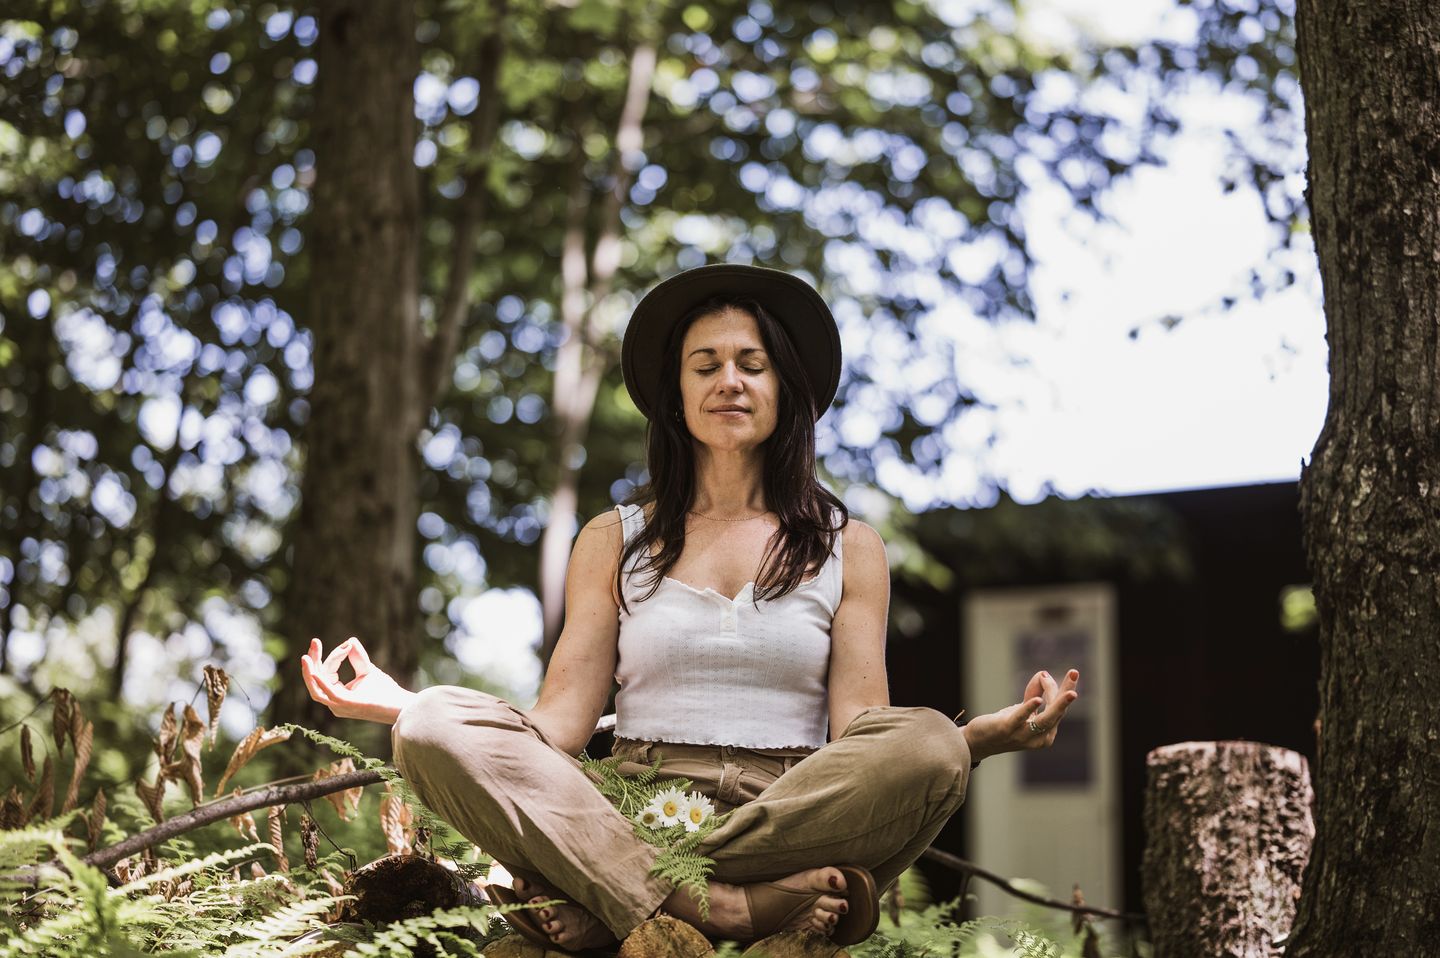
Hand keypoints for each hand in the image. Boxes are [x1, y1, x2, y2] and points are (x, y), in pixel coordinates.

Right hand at [300, 637, 417, 724]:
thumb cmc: (385, 692)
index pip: (326, 673)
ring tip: (306, 657)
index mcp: (337, 696)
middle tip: (314, 642)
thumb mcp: (367, 670)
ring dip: (309, 673)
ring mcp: (339, 706)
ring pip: (316, 691)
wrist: (400, 706)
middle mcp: (334, 703)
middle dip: (313, 661)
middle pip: (316, 681)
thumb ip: (357, 657)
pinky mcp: (348, 705)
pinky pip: (330, 695)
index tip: (348, 645)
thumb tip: (350, 640)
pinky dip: (321, 683)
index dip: (335, 656)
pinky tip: (315, 672)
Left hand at [962, 669, 1078, 762]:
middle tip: (1074, 673)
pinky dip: (1029, 709)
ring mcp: (1024, 736)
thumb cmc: (1005, 725)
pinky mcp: (1007, 730)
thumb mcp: (1023, 709)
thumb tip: (1044, 674)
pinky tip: (1037, 700)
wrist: (979, 742)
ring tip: (1071, 693)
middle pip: (1057, 713)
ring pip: (1046, 719)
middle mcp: (1040, 738)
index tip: (1071, 672)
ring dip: (1059, 704)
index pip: (1059, 710)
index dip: (1062, 689)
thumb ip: (1034, 693)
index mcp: (1046, 734)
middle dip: (1067, 693)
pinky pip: (1021, 719)